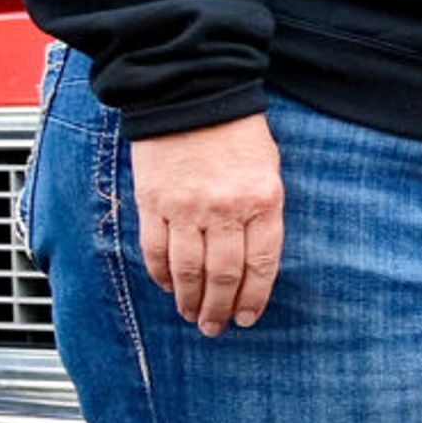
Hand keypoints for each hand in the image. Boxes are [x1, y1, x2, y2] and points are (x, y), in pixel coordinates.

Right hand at [132, 116, 283, 335]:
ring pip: (188, 269)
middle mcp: (226, 209)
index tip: (248, 318)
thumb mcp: (268, 171)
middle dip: (220, 308)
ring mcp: (186, 208)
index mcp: (263, 201)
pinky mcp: (153, 202)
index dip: (254, 297)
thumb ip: (263, 214)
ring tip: (193, 316)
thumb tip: (255, 260)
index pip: (261, 264)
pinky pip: (155, 250)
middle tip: (216, 328)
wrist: (192, 95)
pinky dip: (161, 275)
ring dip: (190, 299)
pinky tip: (169, 288)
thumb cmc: (237, 133)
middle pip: (223, 274)